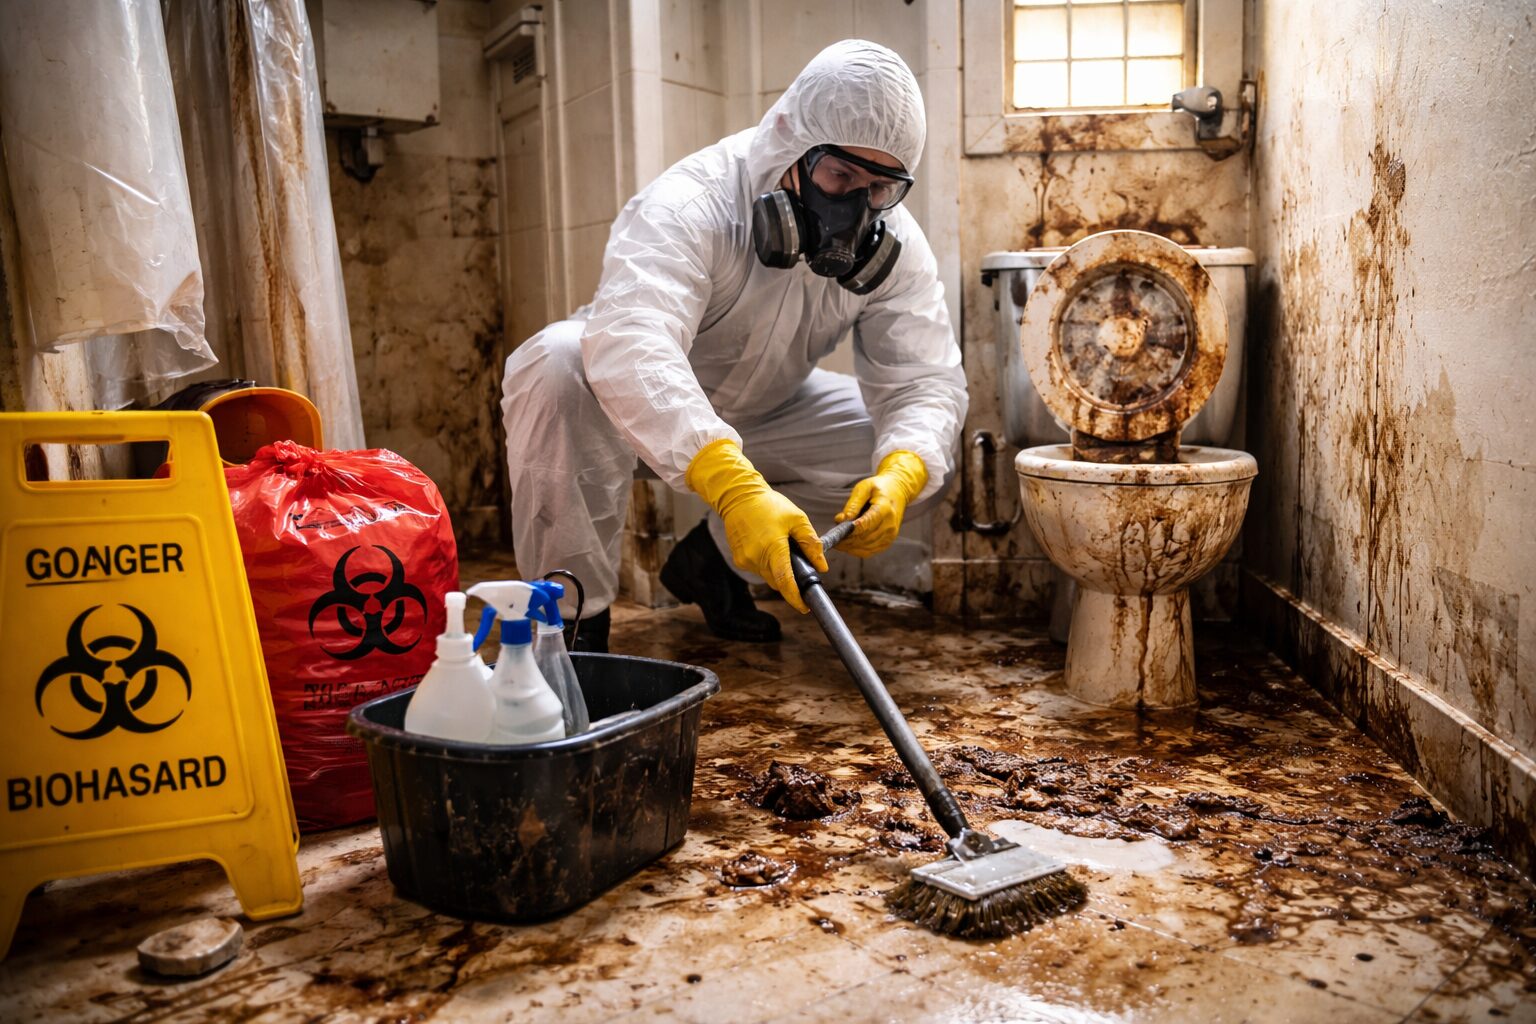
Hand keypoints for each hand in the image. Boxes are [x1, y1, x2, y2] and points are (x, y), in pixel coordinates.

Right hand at [687, 440, 827, 612]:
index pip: (785, 581)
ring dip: (778, 569)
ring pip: (768, 576)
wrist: (738, 497)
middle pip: (778, 581)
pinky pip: (759, 569)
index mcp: (773, 548)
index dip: (796, 598)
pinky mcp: (740, 560)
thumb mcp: (797, 519)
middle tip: (799, 561)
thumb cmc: (768, 505)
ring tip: (780, 546)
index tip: (804, 607)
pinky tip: (767, 545)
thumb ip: (811, 543)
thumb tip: (822, 566)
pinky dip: (767, 563)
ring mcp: (746, 561)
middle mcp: (756, 558)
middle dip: (790, 578)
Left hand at [834, 451, 927, 557]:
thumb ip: (853, 504)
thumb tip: (841, 519)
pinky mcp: (887, 542)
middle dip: (847, 539)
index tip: (837, 531)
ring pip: (866, 547)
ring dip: (849, 546)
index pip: (866, 524)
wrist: (897, 492)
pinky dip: (855, 550)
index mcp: (885, 509)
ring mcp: (890, 535)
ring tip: (837, 541)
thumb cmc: (878, 488)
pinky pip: (869, 552)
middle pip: (865, 538)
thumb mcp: (864, 487)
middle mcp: (890, 524)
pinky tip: (846, 545)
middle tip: (833, 537)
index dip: (851, 530)